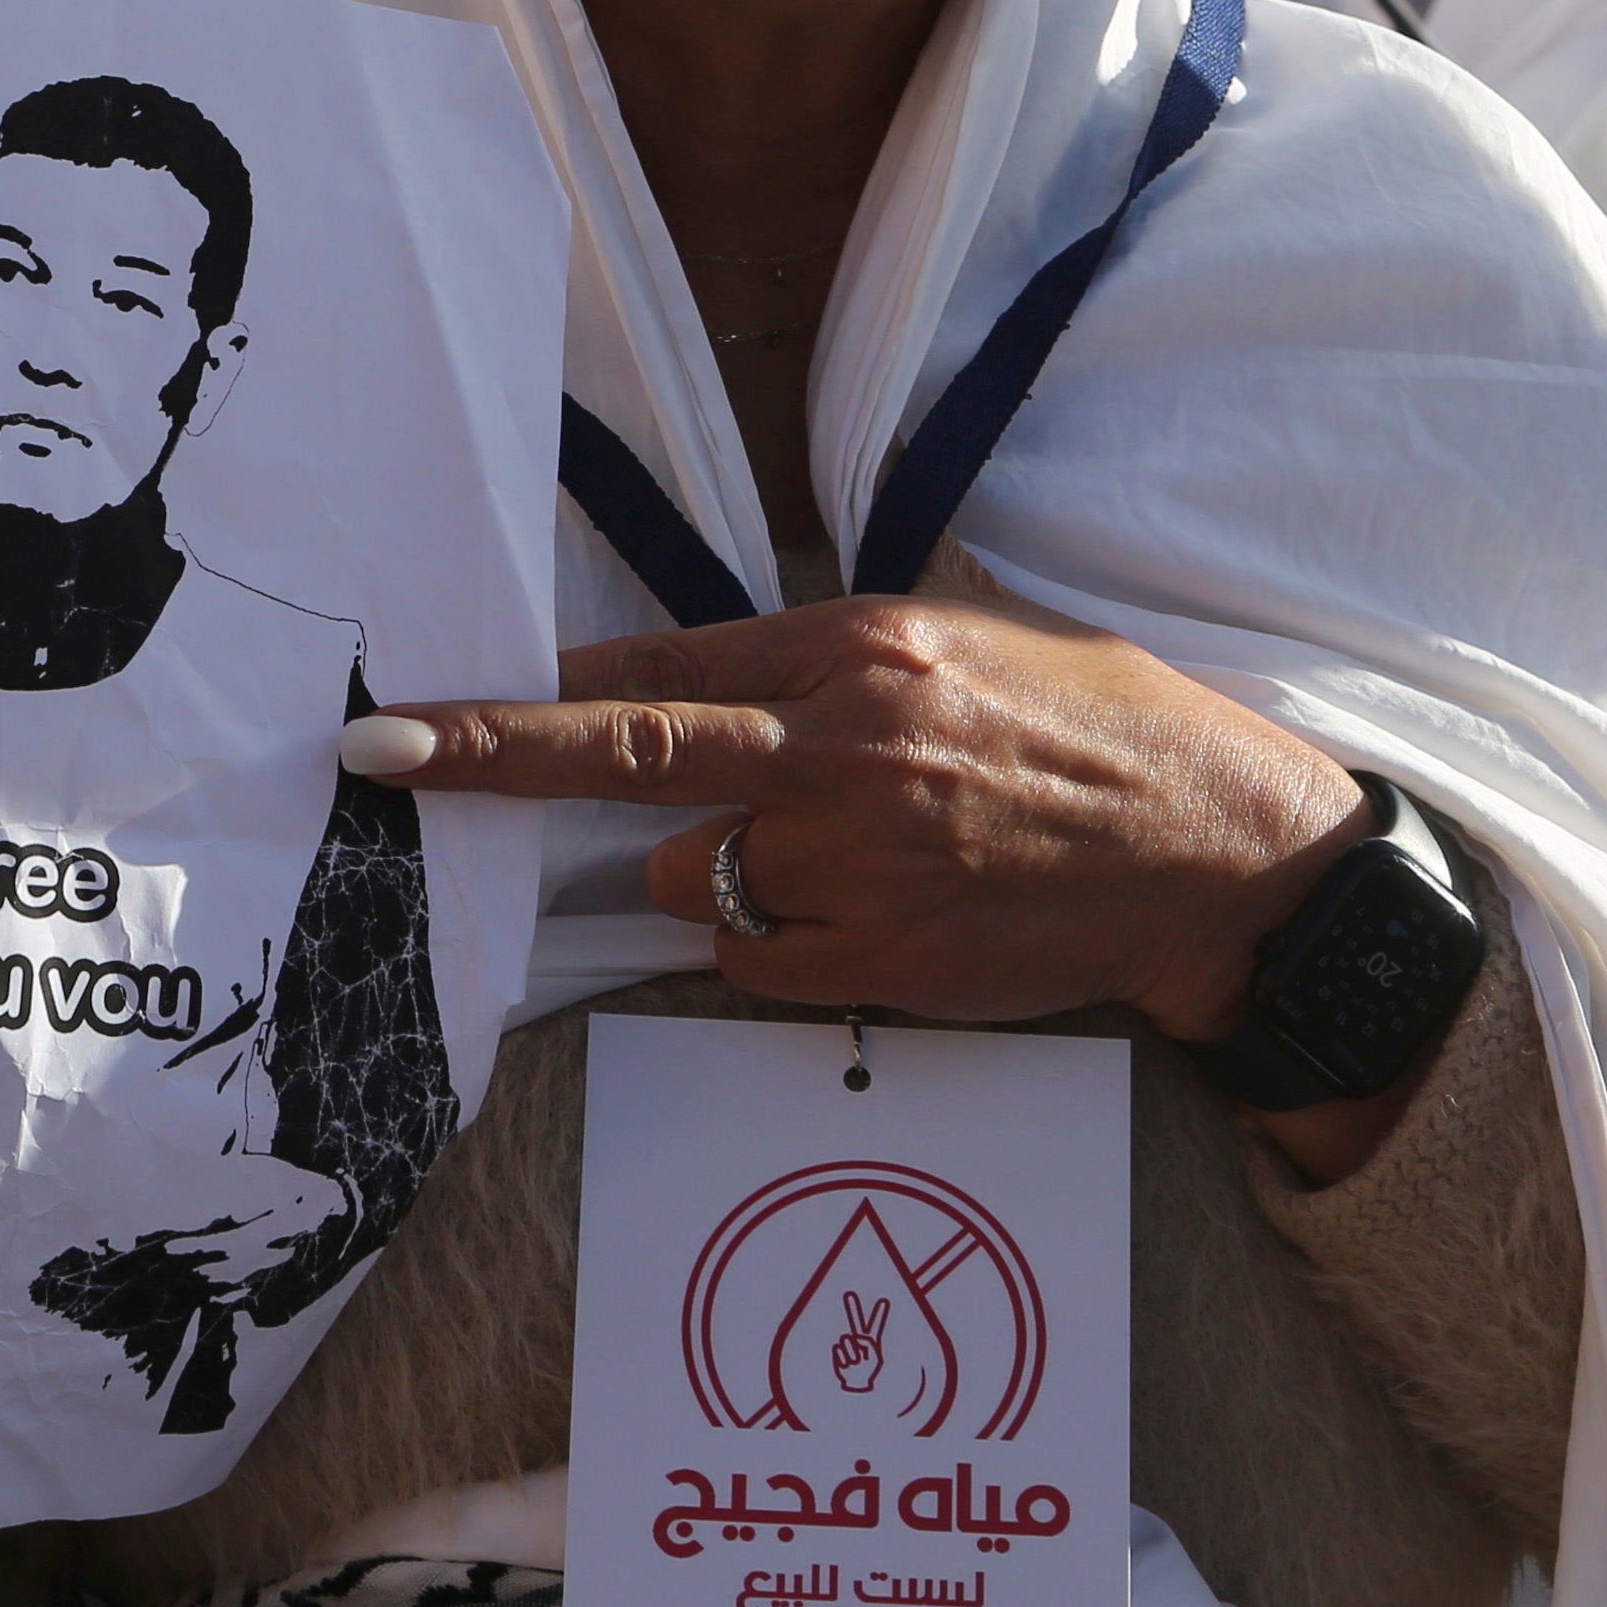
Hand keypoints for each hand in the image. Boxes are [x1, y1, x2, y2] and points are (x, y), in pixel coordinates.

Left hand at [367, 595, 1417, 1167]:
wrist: (1220, 856)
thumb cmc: (1098, 737)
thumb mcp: (964, 645)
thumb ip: (831, 666)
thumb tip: (702, 692)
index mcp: (862, 645)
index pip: (656, 667)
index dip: (530, 693)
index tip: (423, 706)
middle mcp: (848, 744)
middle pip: (628, 755)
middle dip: (491, 755)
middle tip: (386, 755)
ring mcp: (863, 858)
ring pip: (702, 878)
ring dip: (734, 875)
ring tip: (859, 858)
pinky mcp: (887, 956)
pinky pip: (762, 962)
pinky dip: (786, 947)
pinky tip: (879, 916)